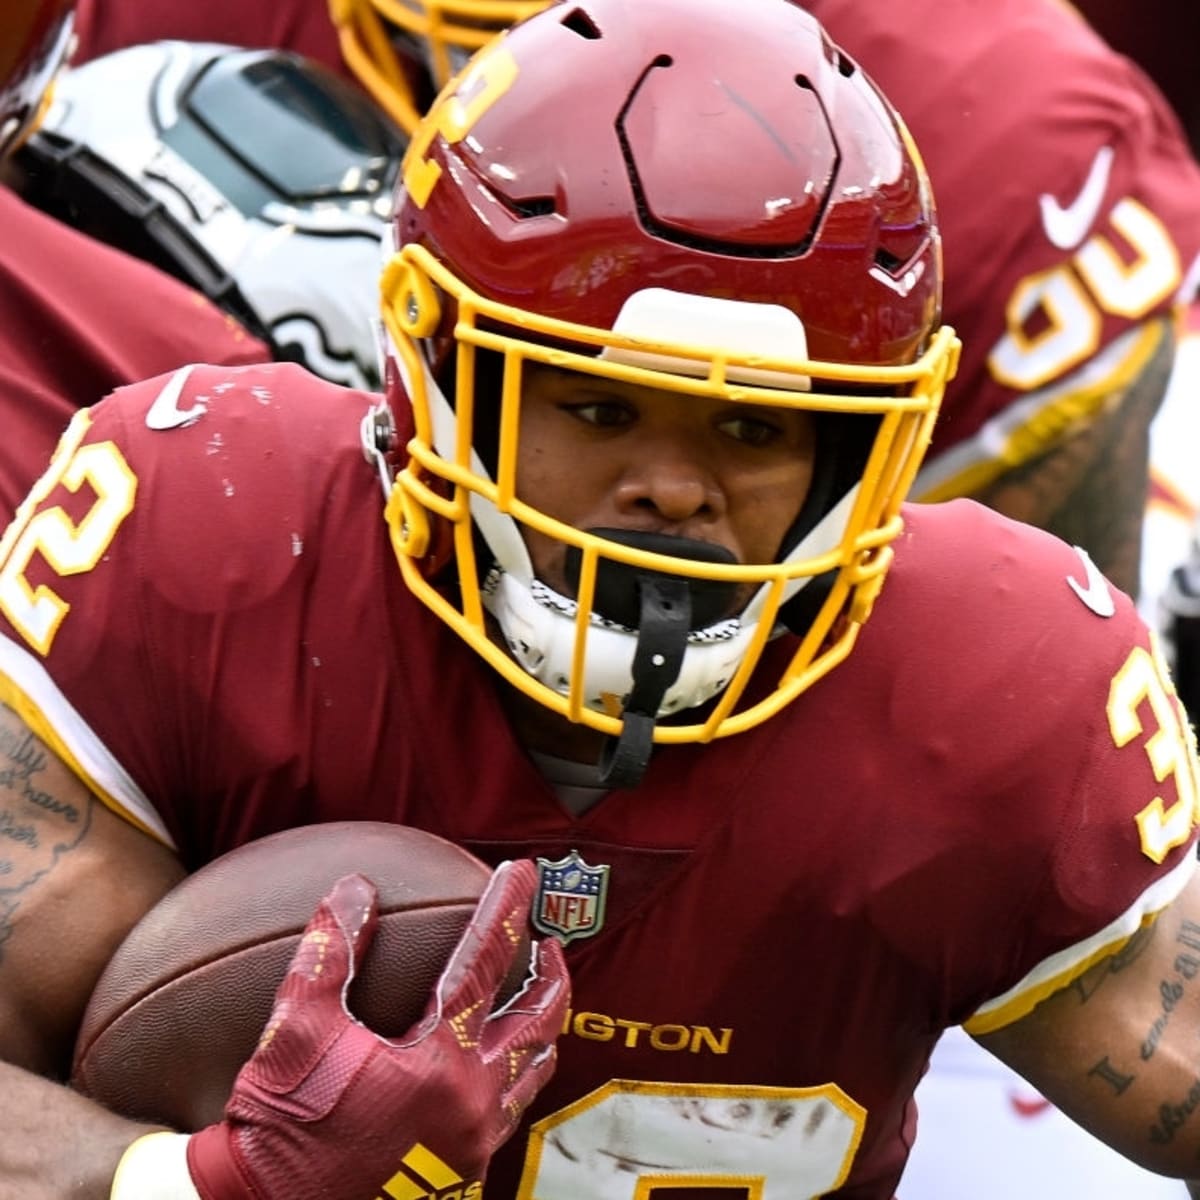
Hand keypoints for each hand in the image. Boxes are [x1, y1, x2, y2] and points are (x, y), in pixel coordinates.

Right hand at [185, 861, 567, 1198]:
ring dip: (541, 1029)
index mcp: (440, 1065)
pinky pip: (507, 1116)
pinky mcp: (463, 1178)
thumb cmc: (281, 1131)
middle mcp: (473, 1106)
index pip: (486, 961)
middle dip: (552, 974)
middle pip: (538, 1022)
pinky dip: (513, 1079)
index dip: (507, 907)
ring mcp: (474, 1147)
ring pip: (532, 1076)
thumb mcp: (294, 1032)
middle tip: (550, 940)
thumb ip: (329, 953)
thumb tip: (355, 890)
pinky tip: (495, 1069)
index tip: (524, 871)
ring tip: (538, 999)